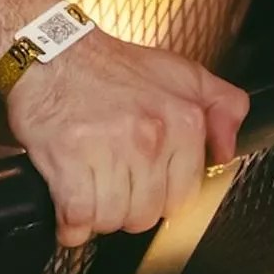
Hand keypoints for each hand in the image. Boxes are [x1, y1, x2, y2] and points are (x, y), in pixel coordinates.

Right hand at [1, 27, 247, 248]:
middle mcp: (150, 136)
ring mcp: (108, 149)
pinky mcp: (67, 159)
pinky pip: (77, 217)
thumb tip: (227, 150)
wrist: (47, 50)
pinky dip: (70, 224)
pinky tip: (68, 209)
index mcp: (182, 119)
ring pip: (111, 219)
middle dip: (126, 208)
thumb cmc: (108, 66)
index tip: (141, 182)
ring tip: (88, 190)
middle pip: (145, 215)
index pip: (182, 198)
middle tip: (110, 184)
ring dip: (96, 215)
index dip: (158, 195)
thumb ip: (222, 105)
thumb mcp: (178, 72)